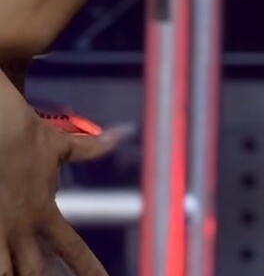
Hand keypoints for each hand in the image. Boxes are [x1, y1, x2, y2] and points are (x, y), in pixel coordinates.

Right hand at [0, 89, 121, 275]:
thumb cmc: (28, 137)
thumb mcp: (62, 145)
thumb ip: (90, 150)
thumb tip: (117, 136)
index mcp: (44, 212)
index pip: (72, 249)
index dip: (88, 268)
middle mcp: (22, 227)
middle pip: (34, 272)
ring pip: (6, 272)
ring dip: (13, 272)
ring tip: (18, 272)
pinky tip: (3, 262)